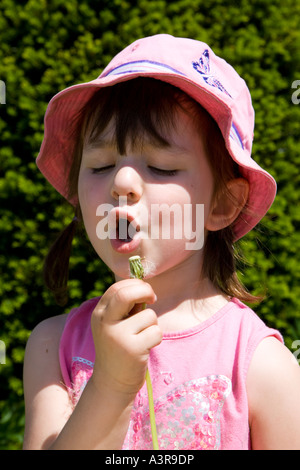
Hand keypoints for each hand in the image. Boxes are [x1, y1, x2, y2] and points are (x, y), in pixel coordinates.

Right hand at [90, 279, 161, 395]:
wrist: (112, 383)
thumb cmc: (119, 348)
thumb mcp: (114, 325)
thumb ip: (125, 307)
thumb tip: (145, 287)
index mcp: (99, 313)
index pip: (117, 287)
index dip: (135, 284)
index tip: (145, 291)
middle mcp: (105, 323)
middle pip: (128, 293)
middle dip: (145, 291)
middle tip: (153, 298)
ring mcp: (118, 336)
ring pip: (149, 315)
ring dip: (152, 325)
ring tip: (142, 338)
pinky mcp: (133, 349)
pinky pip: (156, 332)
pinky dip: (156, 338)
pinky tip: (146, 348)